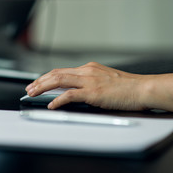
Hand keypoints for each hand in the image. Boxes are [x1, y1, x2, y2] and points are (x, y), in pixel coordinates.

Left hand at [25, 62, 148, 110]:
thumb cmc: (128, 87)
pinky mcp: (93, 92)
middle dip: (39, 81)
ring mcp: (89, 81)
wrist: (143, 89)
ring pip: (58, 81)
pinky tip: (51, 105)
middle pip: (56, 73)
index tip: (38, 82)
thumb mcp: (105, 80)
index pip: (62, 71)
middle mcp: (87, 71)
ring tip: (33, 94)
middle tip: (29, 88)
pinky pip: (69, 95)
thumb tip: (76, 92)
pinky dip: (57, 100)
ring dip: (43, 87)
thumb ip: (90, 83)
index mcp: (89, 68)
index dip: (47, 77)